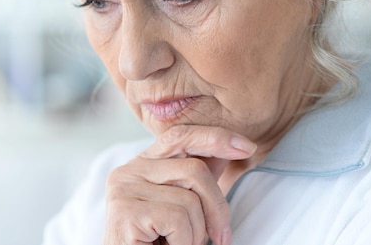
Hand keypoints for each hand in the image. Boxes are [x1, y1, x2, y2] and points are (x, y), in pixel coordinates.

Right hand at [103, 125, 256, 244]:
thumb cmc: (157, 241)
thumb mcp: (181, 205)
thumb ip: (197, 179)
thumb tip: (234, 148)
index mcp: (141, 165)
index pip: (180, 136)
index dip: (214, 137)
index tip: (246, 148)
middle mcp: (128, 171)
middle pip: (194, 170)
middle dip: (217, 207)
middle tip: (221, 238)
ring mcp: (124, 190)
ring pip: (189, 201)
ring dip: (195, 234)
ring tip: (177, 244)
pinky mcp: (125, 211)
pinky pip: (177, 220)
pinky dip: (183, 242)